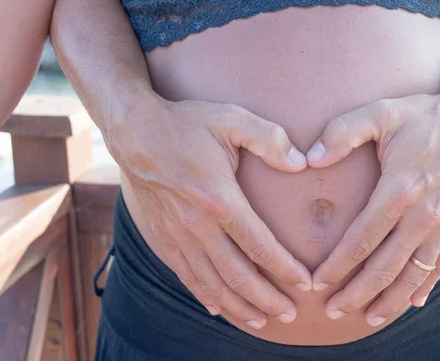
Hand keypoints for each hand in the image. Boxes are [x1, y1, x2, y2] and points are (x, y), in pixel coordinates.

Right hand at [107, 89, 311, 329]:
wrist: (134, 131)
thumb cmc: (186, 123)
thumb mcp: (231, 118)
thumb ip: (270, 139)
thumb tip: (300, 163)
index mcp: (218, 198)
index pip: (259, 244)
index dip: (284, 268)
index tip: (305, 283)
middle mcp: (196, 225)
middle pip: (237, 274)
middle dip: (266, 299)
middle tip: (290, 315)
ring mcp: (176, 235)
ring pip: (211, 283)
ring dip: (238, 306)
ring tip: (261, 321)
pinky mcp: (161, 237)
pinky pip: (185, 275)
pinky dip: (204, 295)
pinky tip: (217, 308)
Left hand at [306, 87, 439, 326]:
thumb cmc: (426, 116)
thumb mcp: (381, 112)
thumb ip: (342, 133)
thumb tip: (311, 159)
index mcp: (399, 191)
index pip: (361, 240)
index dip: (337, 266)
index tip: (316, 283)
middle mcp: (424, 217)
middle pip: (384, 269)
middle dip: (355, 294)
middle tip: (332, 311)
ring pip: (413, 278)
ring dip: (389, 302)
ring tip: (367, 318)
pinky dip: (423, 289)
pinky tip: (410, 303)